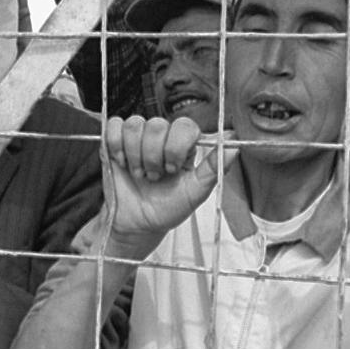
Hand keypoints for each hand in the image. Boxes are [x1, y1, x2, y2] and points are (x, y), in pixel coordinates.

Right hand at [103, 115, 235, 257]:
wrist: (138, 224)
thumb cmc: (168, 209)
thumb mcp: (196, 192)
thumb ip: (215, 167)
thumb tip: (235, 144)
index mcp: (184, 145)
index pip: (185, 125)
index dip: (176, 145)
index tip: (173, 169)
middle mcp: (161, 137)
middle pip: (158, 124)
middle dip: (154, 155)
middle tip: (154, 177)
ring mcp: (137, 138)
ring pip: (136, 124)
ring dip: (135, 154)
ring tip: (139, 174)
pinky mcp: (114, 142)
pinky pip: (114, 126)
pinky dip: (116, 144)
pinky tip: (122, 162)